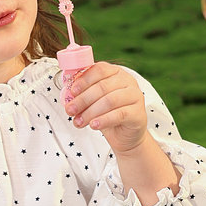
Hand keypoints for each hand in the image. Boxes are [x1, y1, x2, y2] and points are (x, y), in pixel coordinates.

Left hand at [64, 62, 180, 205]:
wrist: (125, 135)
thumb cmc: (106, 114)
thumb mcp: (94, 100)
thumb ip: (84, 92)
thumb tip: (67, 91)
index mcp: (116, 73)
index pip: (100, 69)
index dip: (84, 80)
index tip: (71, 91)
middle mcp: (128, 81)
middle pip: (103, 86)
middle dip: (83, 99)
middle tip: (70, 110)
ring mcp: (136, 96)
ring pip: (109, 101)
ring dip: (90, 112)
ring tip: (78, 122)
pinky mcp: (138, 113)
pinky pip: (119, 114)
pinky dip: (104, 120)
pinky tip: (93, 125)